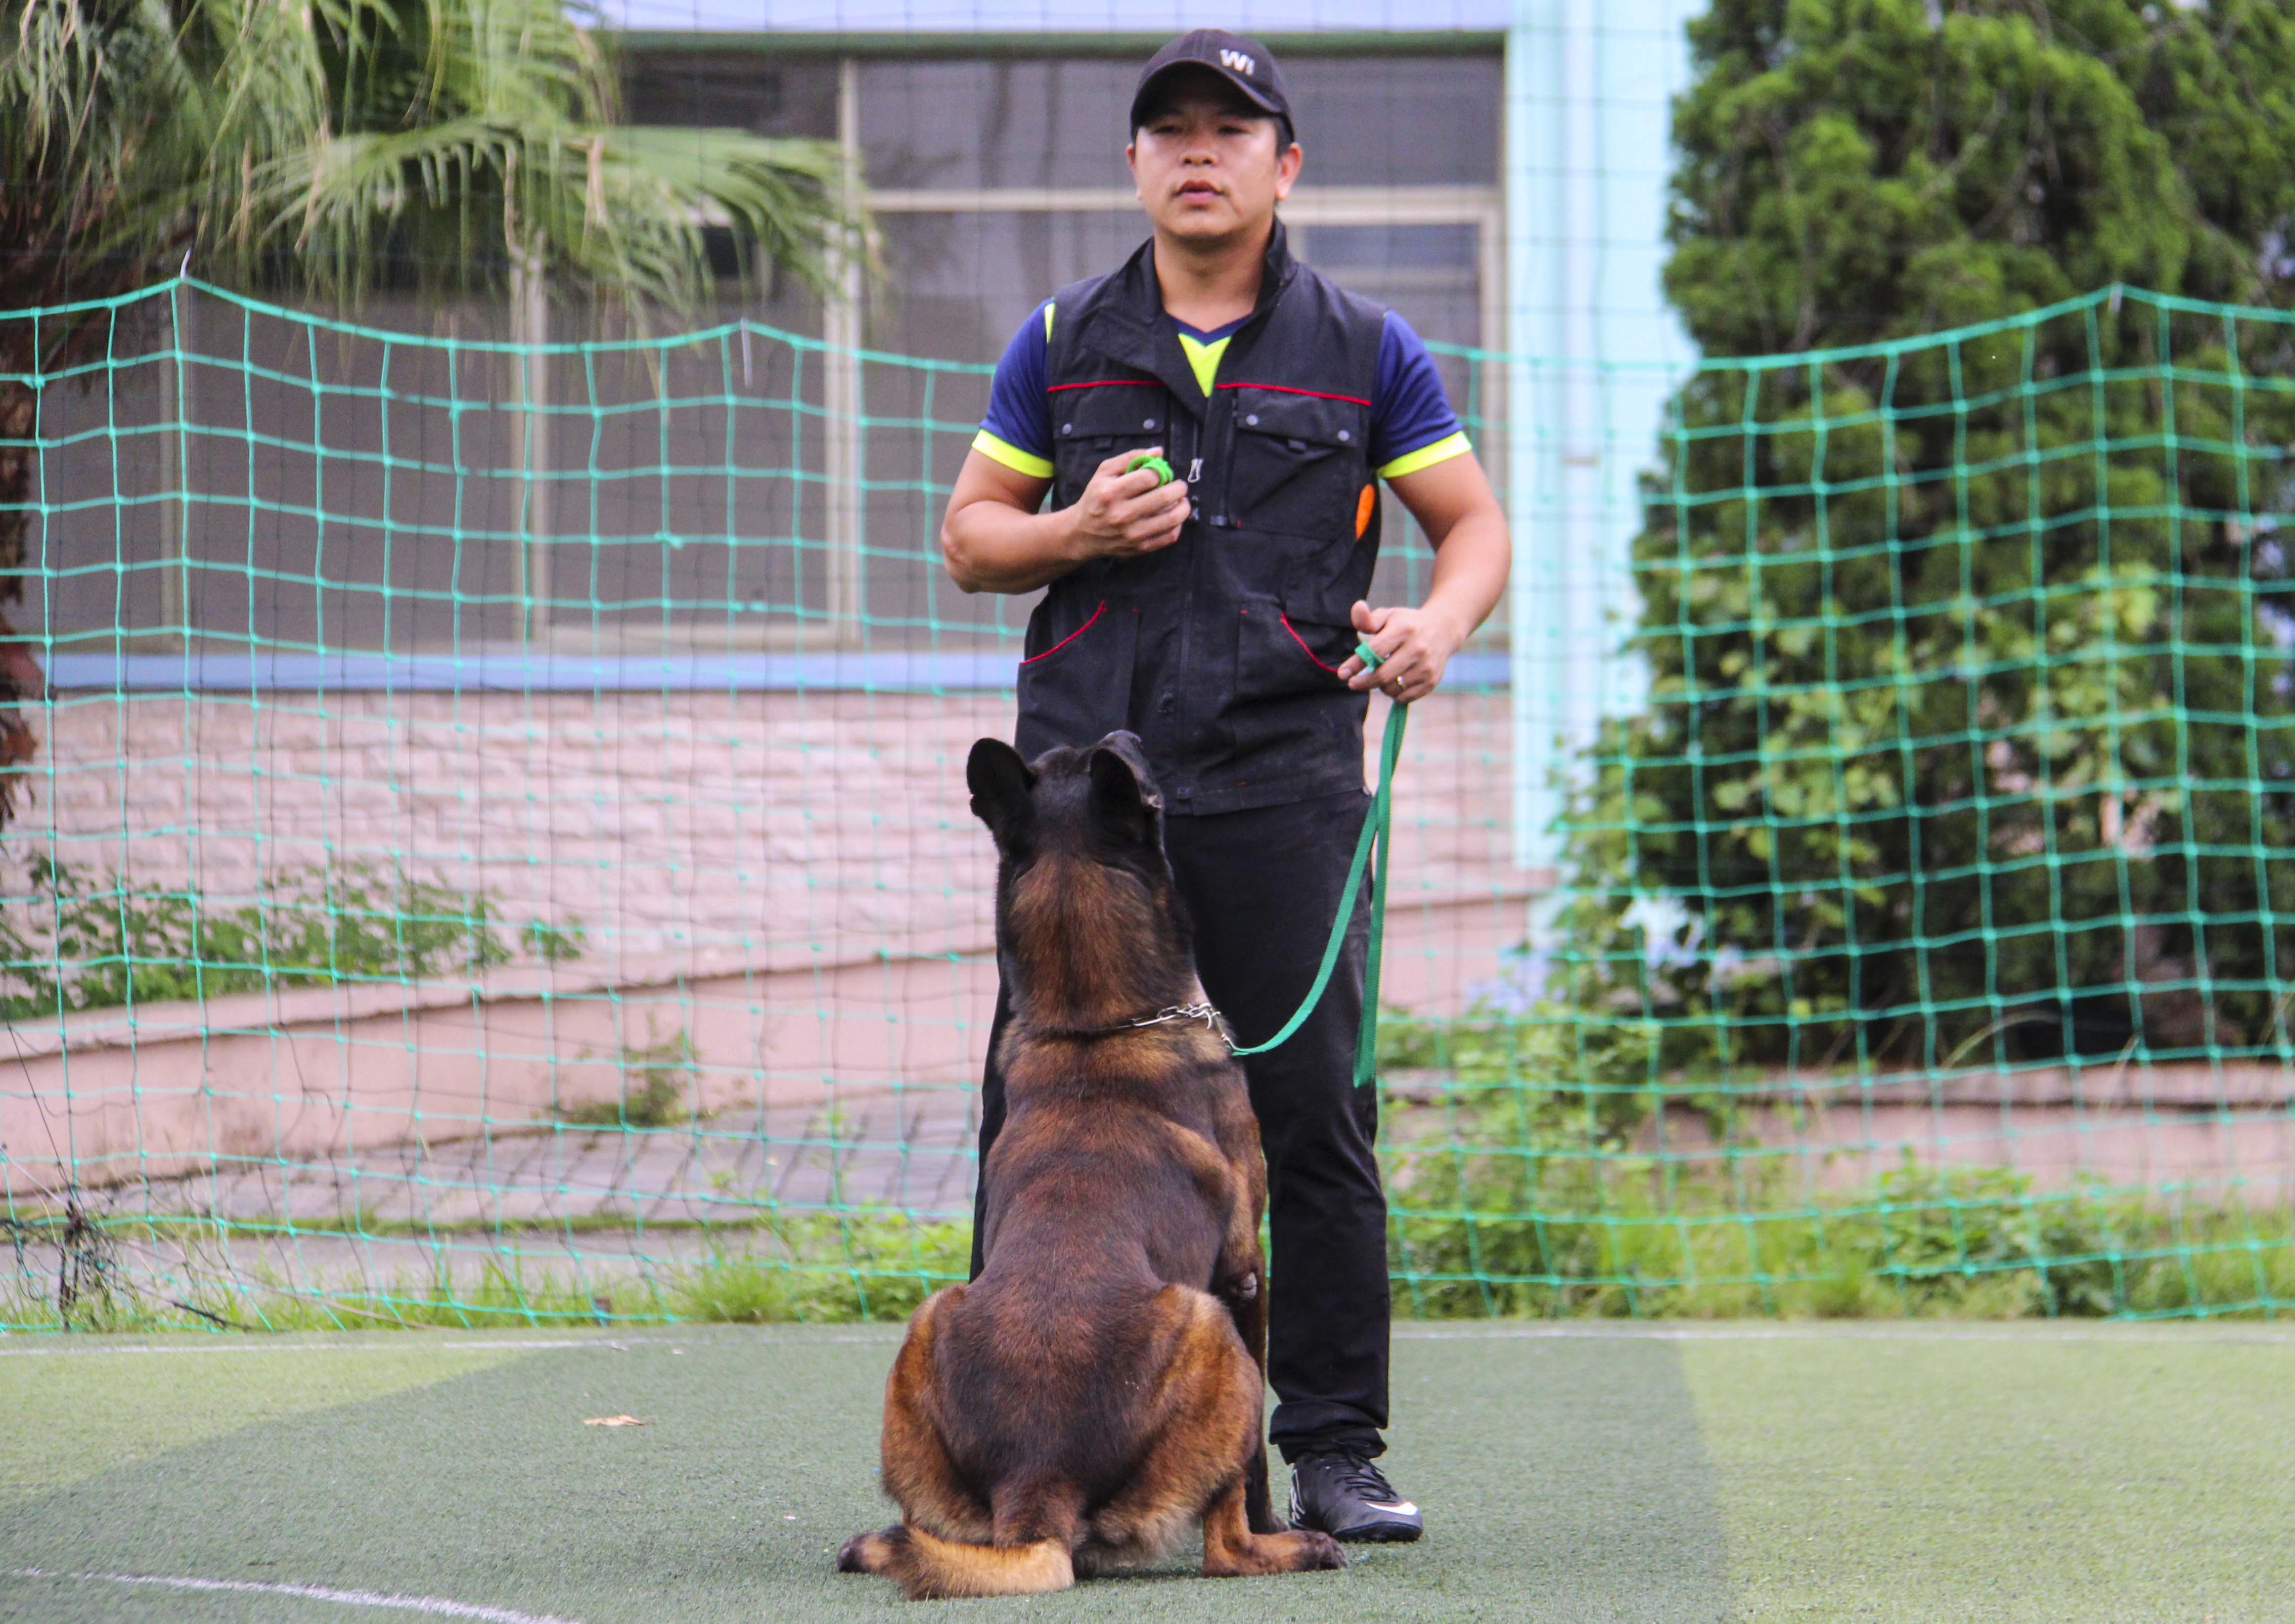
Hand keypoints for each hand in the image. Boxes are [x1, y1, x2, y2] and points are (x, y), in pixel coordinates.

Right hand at [1064, 447, 1189, 561]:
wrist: (1083, 533)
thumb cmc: (1096, 498)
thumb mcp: (1104, 472)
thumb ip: (1130, 458)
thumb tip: (1158, 452)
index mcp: (1111, 493)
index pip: (1149, 477)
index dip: (1160, 472)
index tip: (1161, 473)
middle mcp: (1121, 515)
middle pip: (1165, 497)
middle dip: (1178, 487)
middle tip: (1179, 485)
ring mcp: (1132, 534)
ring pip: (1172, 518)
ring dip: (1183, 506)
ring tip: (1181, 500)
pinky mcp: (1140, 548)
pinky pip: (1170, 536)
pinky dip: (1178, 524)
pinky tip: (1173, 517)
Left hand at [1336, 599, 1463, 702]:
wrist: (1444, 629)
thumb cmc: (1407, 623)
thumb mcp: (1388, 615)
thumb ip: (1368, 618)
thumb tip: (1357, 608)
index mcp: (1404, 629)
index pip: (1375, 650)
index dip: (1357, 663)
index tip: (1343, 673)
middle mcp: (1418, 648)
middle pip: (1383, 674)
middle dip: (1364, 682)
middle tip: (1353, 683)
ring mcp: (1426, 666)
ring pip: (1393, 688)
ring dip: (1381, 687)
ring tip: (1380, 677)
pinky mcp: (1432, 681)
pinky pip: (1405, 697)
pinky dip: (1395, 694)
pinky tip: (1394, 683)